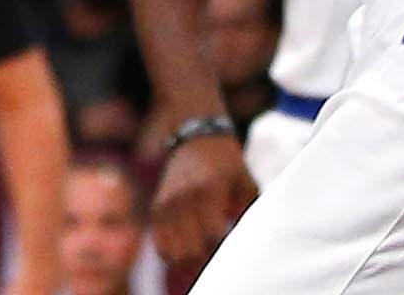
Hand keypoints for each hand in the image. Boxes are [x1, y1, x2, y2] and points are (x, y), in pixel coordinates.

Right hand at [150, 131, 258, 274]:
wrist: (196, 135)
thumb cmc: (228, 162)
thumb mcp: (246, 182)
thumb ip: (246, 213)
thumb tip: (243, 245)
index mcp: (209, 190)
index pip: (212, 237)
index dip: (222, 255)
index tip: (232, 260)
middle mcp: (184, 198)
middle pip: (190, 250)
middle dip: (205, 265)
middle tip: (218, 267)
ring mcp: (167, 203)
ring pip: (172, 253)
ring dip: (187, 266)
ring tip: (203, 266)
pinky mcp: (157, 208)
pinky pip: (161, 245)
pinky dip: (173, 257)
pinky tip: (188, 257)